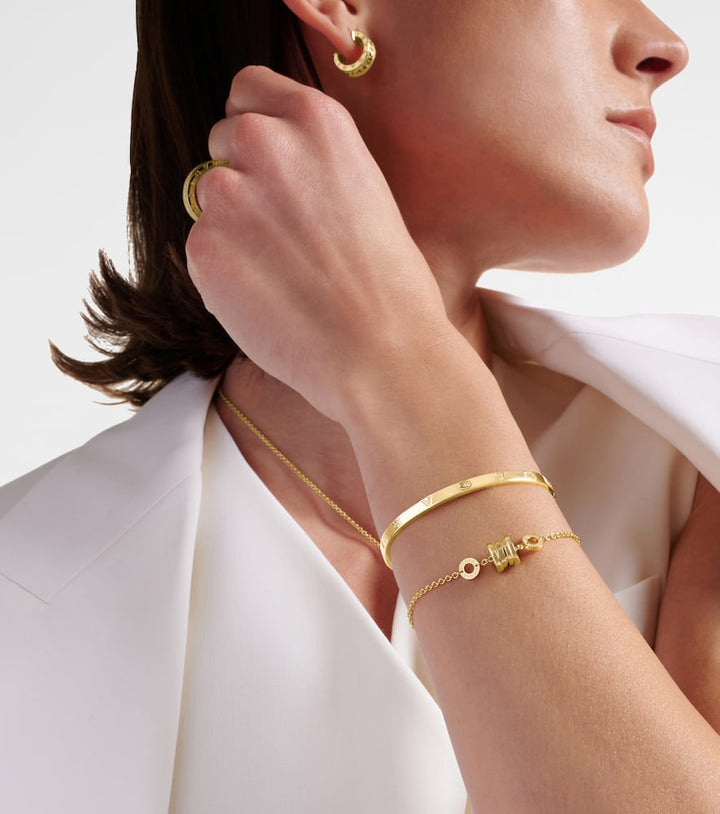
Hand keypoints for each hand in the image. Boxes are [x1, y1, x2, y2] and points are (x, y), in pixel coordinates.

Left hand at [185, 66, 451, 423]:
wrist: (383, 350)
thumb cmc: (390, 284)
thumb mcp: (364, 190)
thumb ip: (311, 162)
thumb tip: (266, 165)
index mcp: (317, 120)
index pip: (248, 90)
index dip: (253, 126)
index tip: (267, 159)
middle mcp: (266, 142)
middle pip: (222, 139)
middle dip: (243, 175)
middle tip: (281, 230)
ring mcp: (229, 194)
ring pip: (207, 195)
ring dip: (231, 224)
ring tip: (280, 270)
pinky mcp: (203, 246)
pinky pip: (200, 246)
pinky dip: (223, 270)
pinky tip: (267, 296)